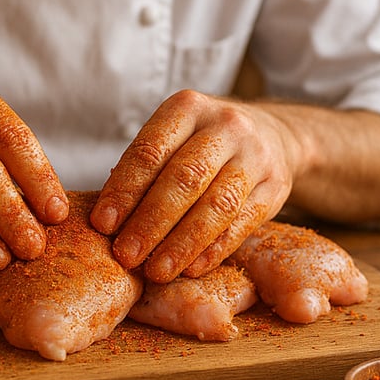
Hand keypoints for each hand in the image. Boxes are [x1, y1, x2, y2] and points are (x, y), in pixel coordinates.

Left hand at [91, 90, 294, 283]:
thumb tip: (109, 220)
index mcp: (188, 107)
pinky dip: (214, 250)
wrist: (274, 134)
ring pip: (217, 205)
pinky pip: (243, 222)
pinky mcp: (276, 186)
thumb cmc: (204, 142)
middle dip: (150, 222)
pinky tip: (191, 269)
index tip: (102, 224)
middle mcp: (225, 126)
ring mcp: (256, 155)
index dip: (124, 190)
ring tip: (156, 272)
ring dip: (182, 243)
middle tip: (126, 255)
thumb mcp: (175, 136)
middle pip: (184, 179)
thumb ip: (146, 169)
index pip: (150, 151)